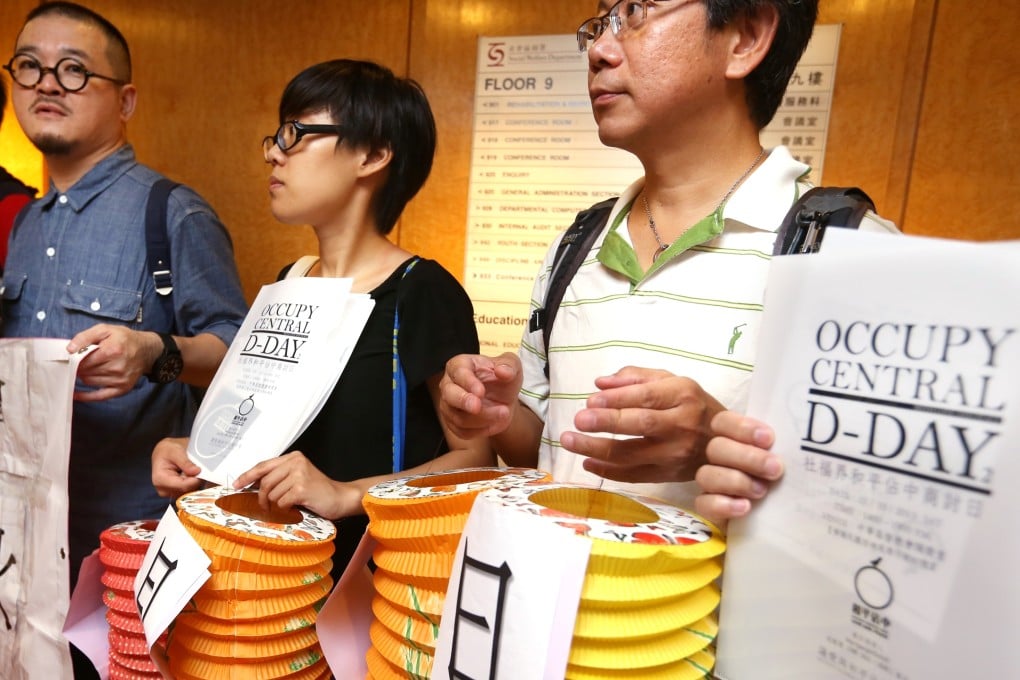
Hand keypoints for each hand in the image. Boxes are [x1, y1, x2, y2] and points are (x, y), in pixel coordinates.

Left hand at [69, 324, 160, 400]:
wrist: (147, 351)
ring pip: (89, 382)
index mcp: (112, 351)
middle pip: (85, 371)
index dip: (74, 359)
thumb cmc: (124, 339)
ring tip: (86, 368)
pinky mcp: (122, 389)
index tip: (71, 357)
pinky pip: (99, 396)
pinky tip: (76, 394)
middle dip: (78, 367)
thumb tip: (70, 349)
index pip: (83, 360)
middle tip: (77, 362)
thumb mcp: (105, 330)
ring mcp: (120, 380)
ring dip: (84, 376)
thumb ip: (85, 336)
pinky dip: (86, 396)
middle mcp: (117, 367)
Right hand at [151, 437, 202, 497]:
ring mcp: (170, 493)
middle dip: (195, 480)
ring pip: (190, 491)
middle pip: (187, 490)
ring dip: (195, 481)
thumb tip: (196, 471)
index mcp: (160, 480)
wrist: (164, 453)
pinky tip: (191, 474)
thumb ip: (185, 462)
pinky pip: (190, 491)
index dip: (195, 479)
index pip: (183, 486)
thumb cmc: (168, 451)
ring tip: (192, 469)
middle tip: (196, 467)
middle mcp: (163, 490)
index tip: (201, 470)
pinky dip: (194, 483)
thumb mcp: (176, 452)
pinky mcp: (176, 493)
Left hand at [232, 451, 360, 520]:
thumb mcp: (298, 477)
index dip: (247, 476)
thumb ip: (279, 476)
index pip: (263, 465)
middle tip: (266, 506)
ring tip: (288, 506)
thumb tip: (252, 485)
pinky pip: (281, 502)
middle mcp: (296, 462)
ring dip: (277, 504)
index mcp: (293, 457)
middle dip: (262, 497)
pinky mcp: (301, 488)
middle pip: (265, 481)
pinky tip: (295, 508)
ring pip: (272, 493)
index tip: (236, 484)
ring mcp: (299, 474)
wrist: (340, 498)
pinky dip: (285, 509)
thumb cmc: (318, 491)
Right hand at [438, 352, 522, 438]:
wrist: (504, 399)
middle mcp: (449, 384)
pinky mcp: (453, 423)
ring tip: (503, 412)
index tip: (480, 391)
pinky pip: (462, 431)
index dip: (468, 382)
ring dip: (482, 418)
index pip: (458, 372)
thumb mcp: (512, 366)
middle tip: (478, 407)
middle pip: (449, 395)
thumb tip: (502, 371)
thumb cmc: (504, 378)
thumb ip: (509, 365)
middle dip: (463, 402)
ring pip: (458, 417)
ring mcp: (448, 405)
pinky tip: (494, 422)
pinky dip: (480, 430)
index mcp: (460, 365)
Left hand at [562, 366, 724, 483]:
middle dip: (607, 423)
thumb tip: (600, 384)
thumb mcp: (672, 381)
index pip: (647, 397)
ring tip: (569, 441)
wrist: (726, 443)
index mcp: (683, 395)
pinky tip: (587, 462)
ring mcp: (676, 454)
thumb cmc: (693, 405)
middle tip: (578, 421)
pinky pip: (635, 476)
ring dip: (597, 449)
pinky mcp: (669, 475)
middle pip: (641, 424)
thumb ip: (635, 377)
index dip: (618, 399)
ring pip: (632, 454)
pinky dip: (608, 471)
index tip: (590, 401)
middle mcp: (682, 425)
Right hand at [694, 411, 782, 521]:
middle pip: (715, 448)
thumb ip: (785, 447)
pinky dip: (723, 505)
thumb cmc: (787, 481)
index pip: (722, 422)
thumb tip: (803, 437)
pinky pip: (703, 504)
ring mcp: (712, 484)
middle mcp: (719, 459)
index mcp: (734, 440)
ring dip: (735, 481)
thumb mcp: (788, 459)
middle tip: (775, 469)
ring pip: (706, 475)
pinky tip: (745, 507)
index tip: (769, 439)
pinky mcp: (710, 509)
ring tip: (762, 491)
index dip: (741, 427)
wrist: (786, 520)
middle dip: (746, 457)